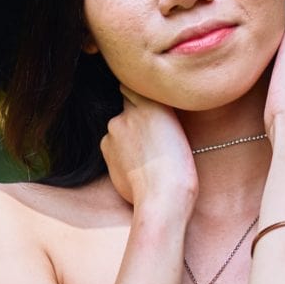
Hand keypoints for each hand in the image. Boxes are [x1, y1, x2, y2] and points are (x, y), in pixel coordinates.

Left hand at [101, 86, 197, 213]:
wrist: (163, 195)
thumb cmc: (179, 169)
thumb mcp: (175, 132)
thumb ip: (156, 117)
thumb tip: (142, 115)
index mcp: (156, 104)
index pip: (136, 88)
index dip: (139, 98)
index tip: (143, 106)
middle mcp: (132, 109)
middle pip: (127, 108)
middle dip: (133, 120)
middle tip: (149, 142)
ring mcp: (116, 126)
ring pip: (118, 128)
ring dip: (125, 138)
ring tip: (142, 159)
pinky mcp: (105, 145)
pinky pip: (111, 144)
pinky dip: (118, 153)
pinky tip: (133, 166)